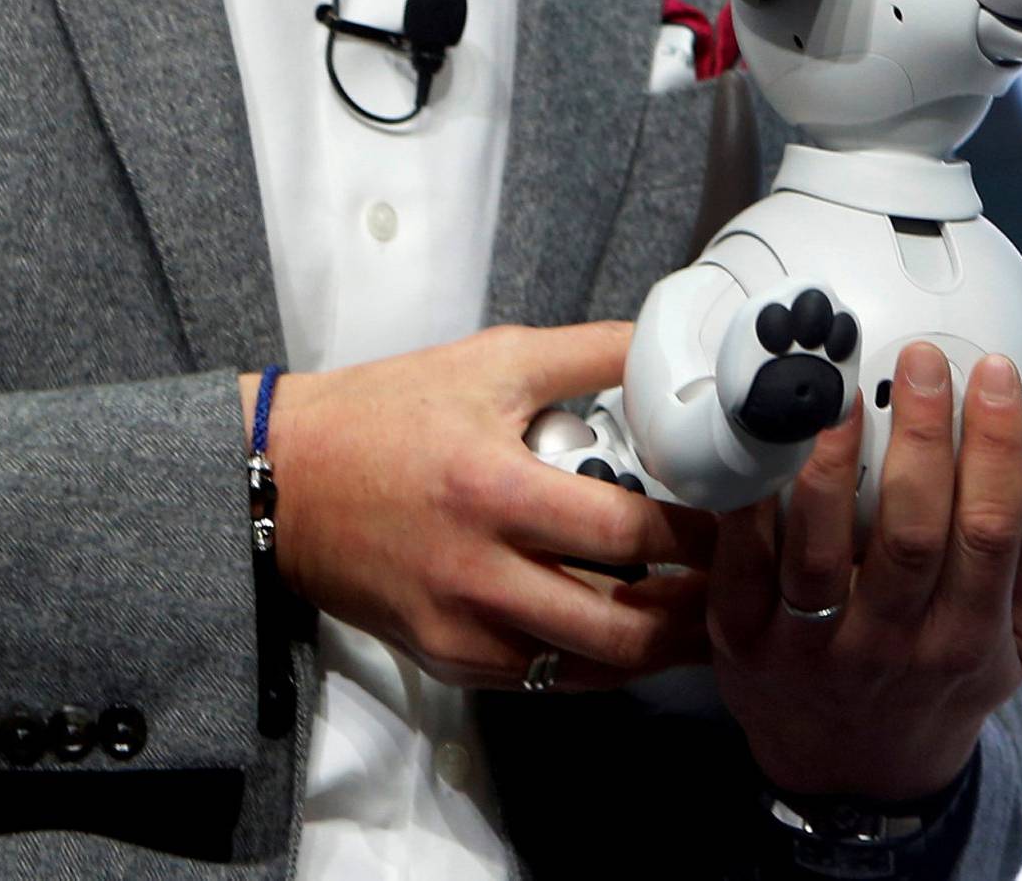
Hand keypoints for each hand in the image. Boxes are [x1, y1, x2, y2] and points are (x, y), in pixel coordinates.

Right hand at [243, 325, 716, 689]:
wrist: (284, 478)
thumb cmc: (386, 410)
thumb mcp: (487, 359)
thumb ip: (583, 353)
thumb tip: (662, 343)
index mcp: (491, 487)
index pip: (624, 534)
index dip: (694, 538)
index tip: (737, 523)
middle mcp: (478, 572)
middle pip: (620, 626)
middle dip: (693, 616)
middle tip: (737, 589)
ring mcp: (461, 628)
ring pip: (589, 668)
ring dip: (656, 651)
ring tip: (701, 622)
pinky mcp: (446, 659)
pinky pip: (543, 679)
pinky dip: (594, 664)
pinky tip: (626, 636)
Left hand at [707, 341, 1021, 799]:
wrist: (855, 773)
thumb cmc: (937, 682)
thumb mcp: (1006, 642)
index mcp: (967, 641)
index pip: (989, 532)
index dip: (994, 448)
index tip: (993, 373)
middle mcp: (894, 647)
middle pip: (910, 534)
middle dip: (920, 438)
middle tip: (920, 359)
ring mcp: (813, 648)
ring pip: (820, 548)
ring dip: (830, 465)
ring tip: (837, 392)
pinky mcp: (743, 638)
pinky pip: (742, 562)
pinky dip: (750, 502)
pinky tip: (760, 444)